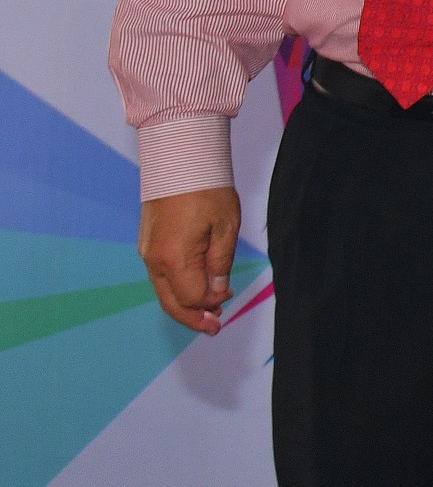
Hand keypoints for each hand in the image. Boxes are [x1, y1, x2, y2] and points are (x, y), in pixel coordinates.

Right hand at [139, 187, 241, 334]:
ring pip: (164, 291)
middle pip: (171, 303)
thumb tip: (217, 293)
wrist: (179, 160)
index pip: (192, 298)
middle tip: (215, 327)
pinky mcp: (147, 244)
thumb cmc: (207, 190)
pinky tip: (195, 286)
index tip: (230, 300)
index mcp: (174, 259)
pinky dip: (177, 287)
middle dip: (193, 318)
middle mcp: (154, 260)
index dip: (211, 305)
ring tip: (210, 310)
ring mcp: (147, 253)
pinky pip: (160, 276)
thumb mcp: (226, 228)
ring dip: (185, 304)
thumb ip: (220, 264)